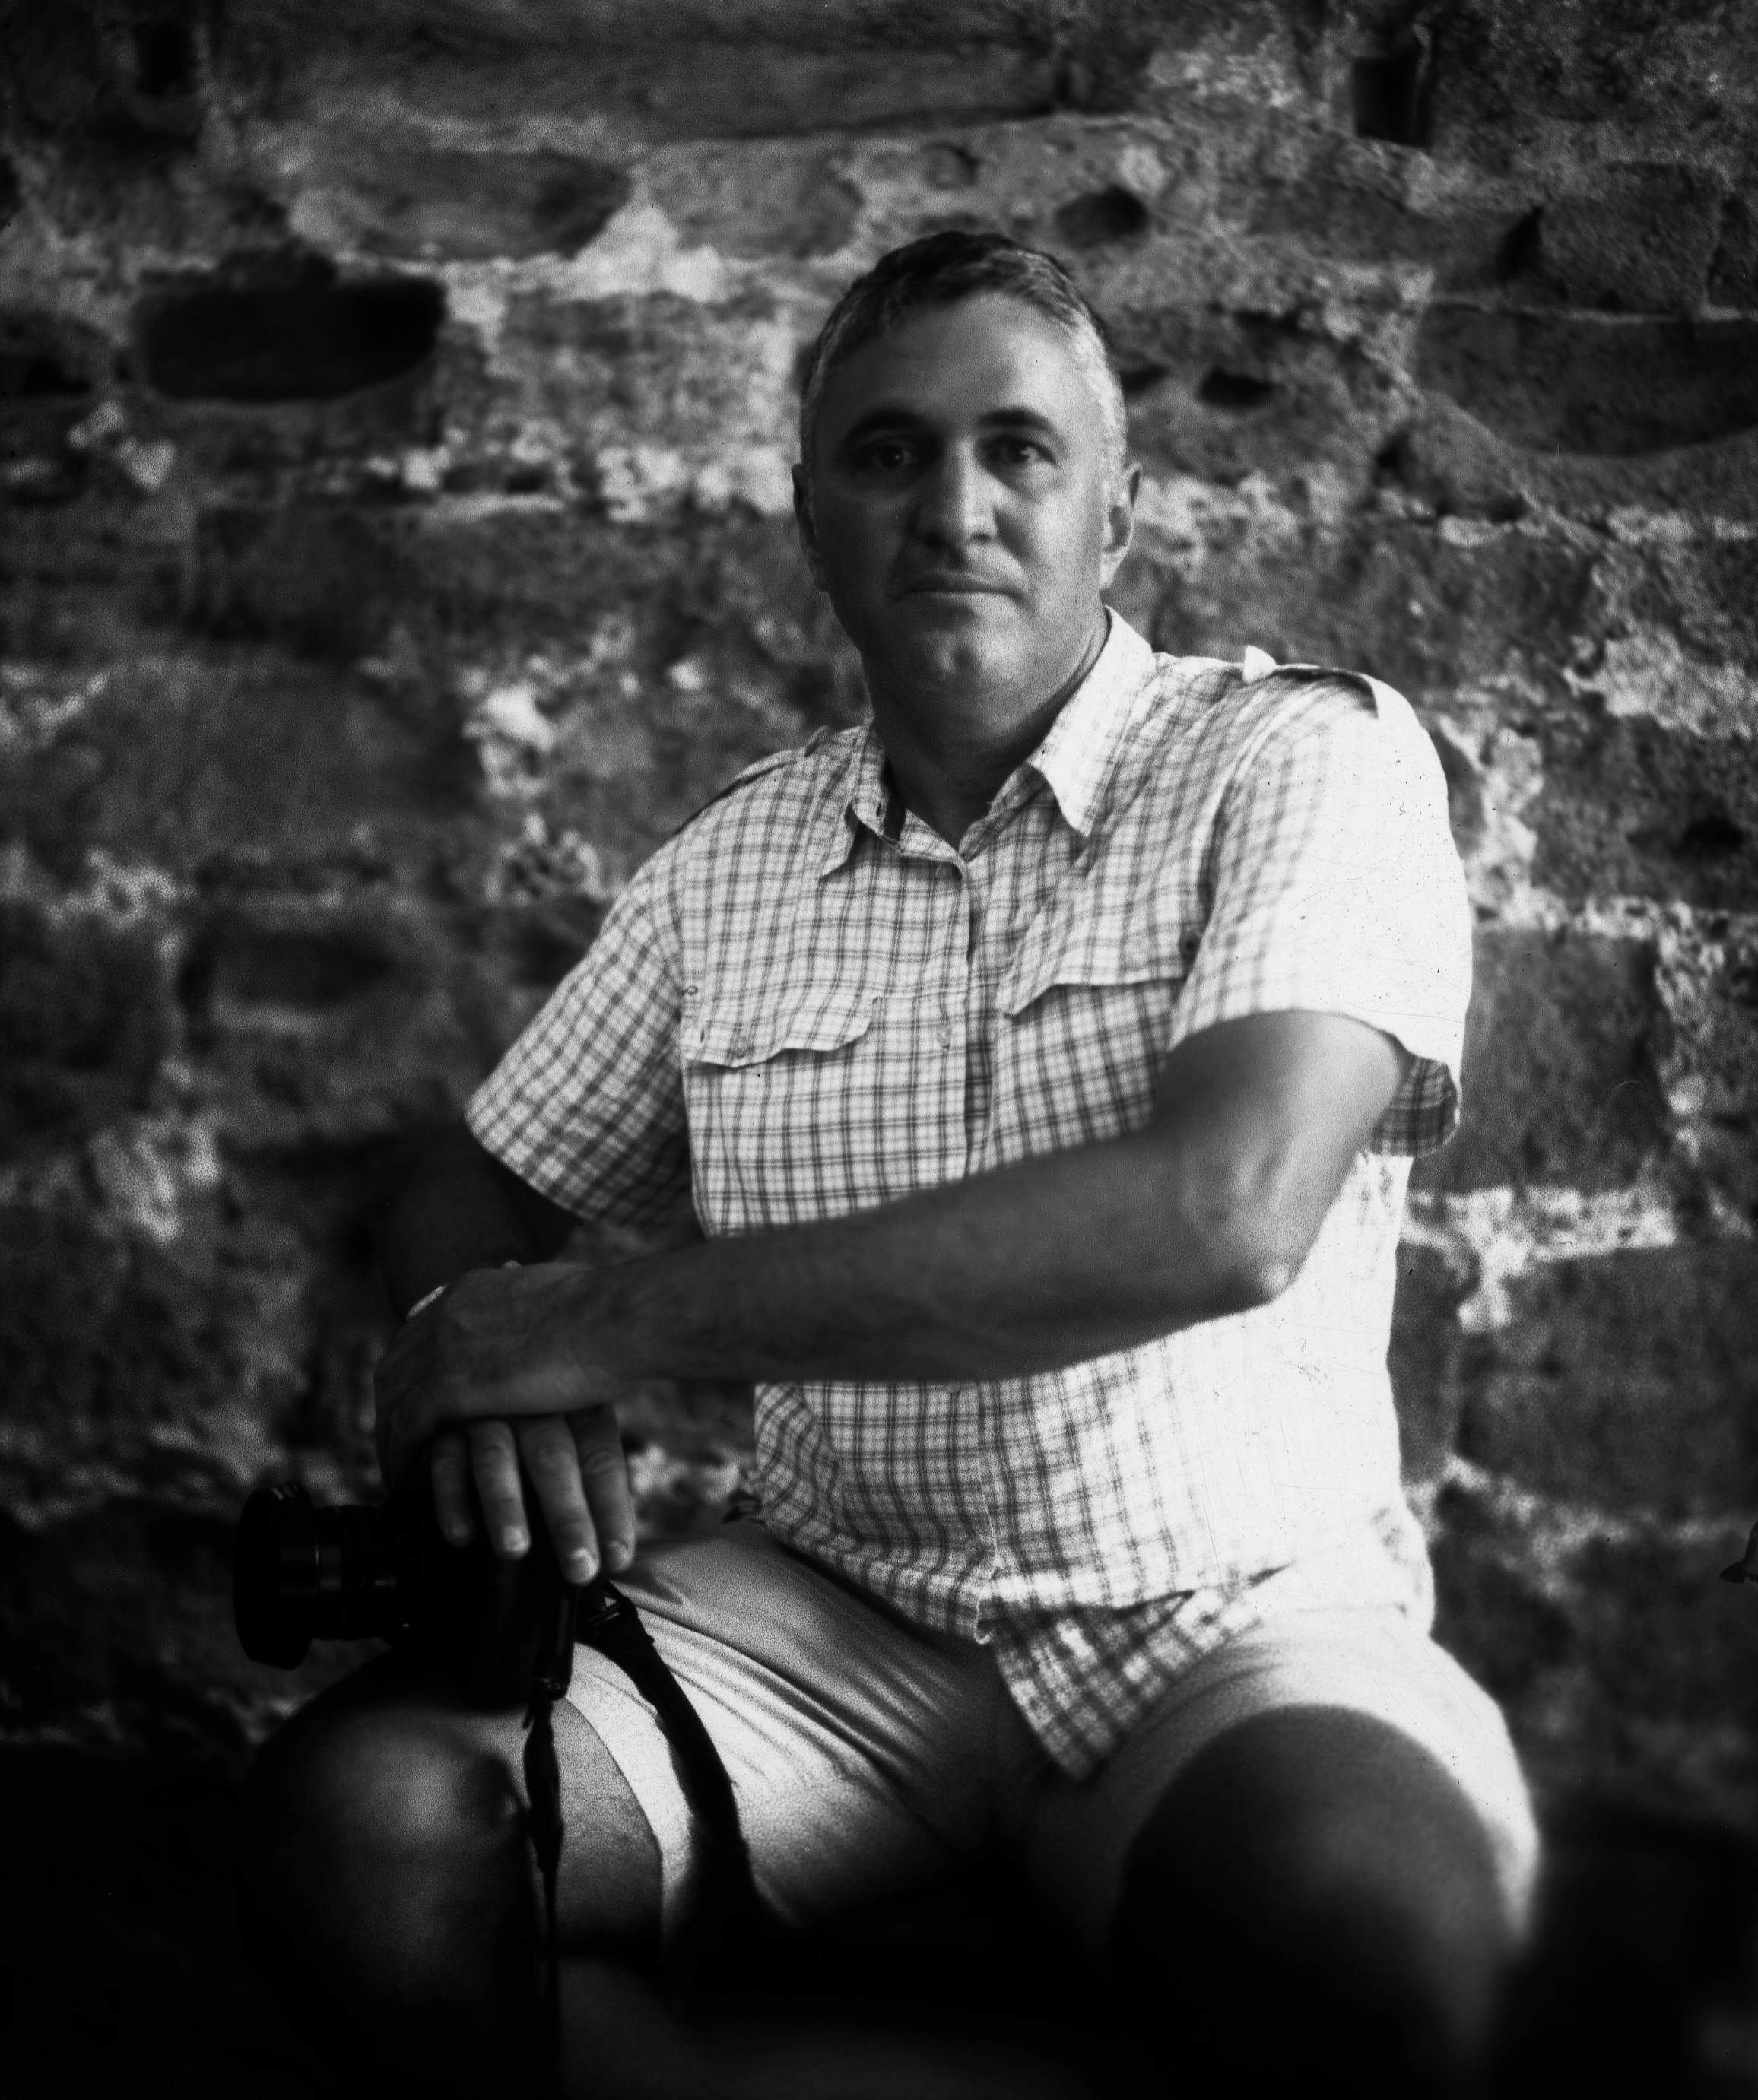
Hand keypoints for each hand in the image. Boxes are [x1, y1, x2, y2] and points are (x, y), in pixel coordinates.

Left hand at [375, 1263, 625, 1479]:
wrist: (609, 1318)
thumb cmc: (607, 1310)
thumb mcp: (560, 1295)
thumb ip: (540, 1309)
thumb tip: (557, 1311)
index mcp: (473, 1289)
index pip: (424, 1329)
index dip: (416, 1364)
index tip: (418, 1391)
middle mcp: (448, 1314)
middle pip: (397, 1362)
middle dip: (391, 1399)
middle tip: (396, 1433)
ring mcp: (443, 1349)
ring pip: (392, 1395)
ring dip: (389, 1431)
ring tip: (395, 1464)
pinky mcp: (449, 1386)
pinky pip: (405, 1425)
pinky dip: (400, 1452)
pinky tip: (404, 1476)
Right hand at [427, 1408, 635, 1583]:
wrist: (468, 1349)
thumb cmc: (535, 1417)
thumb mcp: (571, 1426)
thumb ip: (585, 1477)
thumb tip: (607, 1550)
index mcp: (576, 1407)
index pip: (599, 1459)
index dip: (612, 1510)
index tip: (618, 1560)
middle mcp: (532, 1407)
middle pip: (553, 1460)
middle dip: (567, 1517)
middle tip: (578, 1567)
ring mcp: (486, 1412)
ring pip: (496, 1458)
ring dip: (505, 1505)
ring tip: (514, 1549)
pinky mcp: (443, 1423)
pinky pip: (446, 1461)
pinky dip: (451, 1499)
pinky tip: (461, 1535)